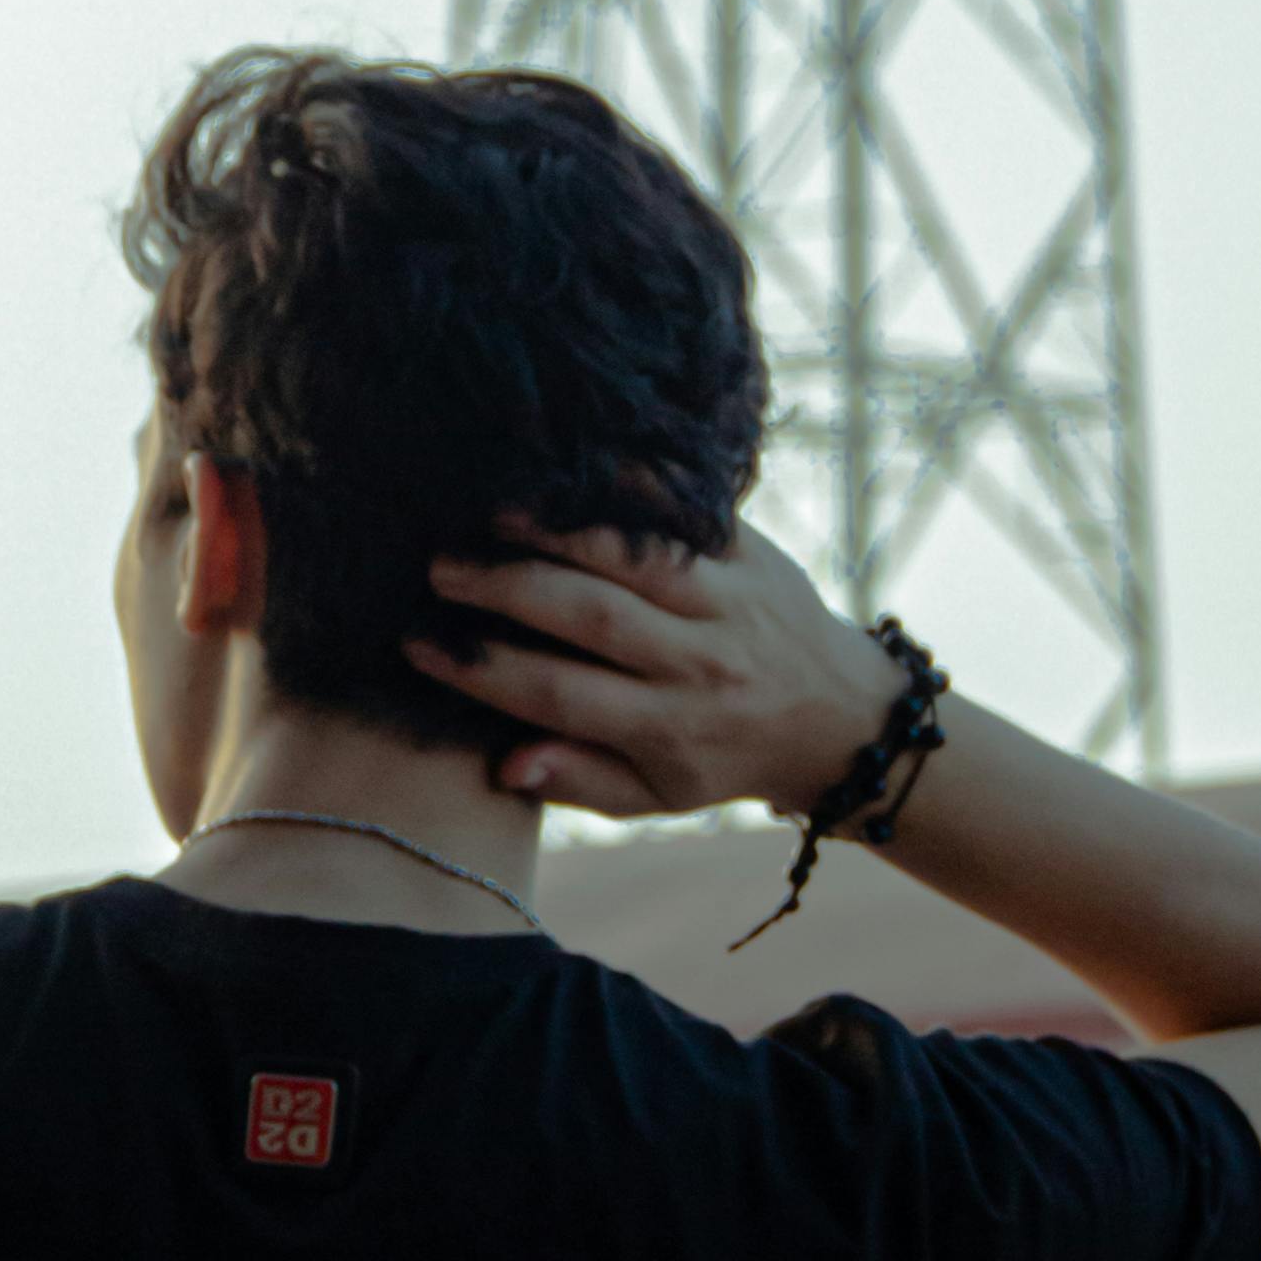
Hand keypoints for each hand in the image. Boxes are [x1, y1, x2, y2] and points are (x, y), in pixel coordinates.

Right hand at [406, 516, 897, 819]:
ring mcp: (732, 599)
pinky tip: (575, 466)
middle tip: (439, 567)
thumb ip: (580, 779)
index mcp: (670, 728)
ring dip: (560, 529)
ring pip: (636, 556)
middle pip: (591, 617)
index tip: (418, 644)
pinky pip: (688, 510)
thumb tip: (502, 763)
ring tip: (493, 513)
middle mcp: (701, 662)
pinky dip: (634, 484)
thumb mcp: (658, 794)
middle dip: (506, 588)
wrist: (842, 716)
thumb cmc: (723, 755)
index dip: (483, 670)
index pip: (559, 697)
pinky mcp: (754, 549)